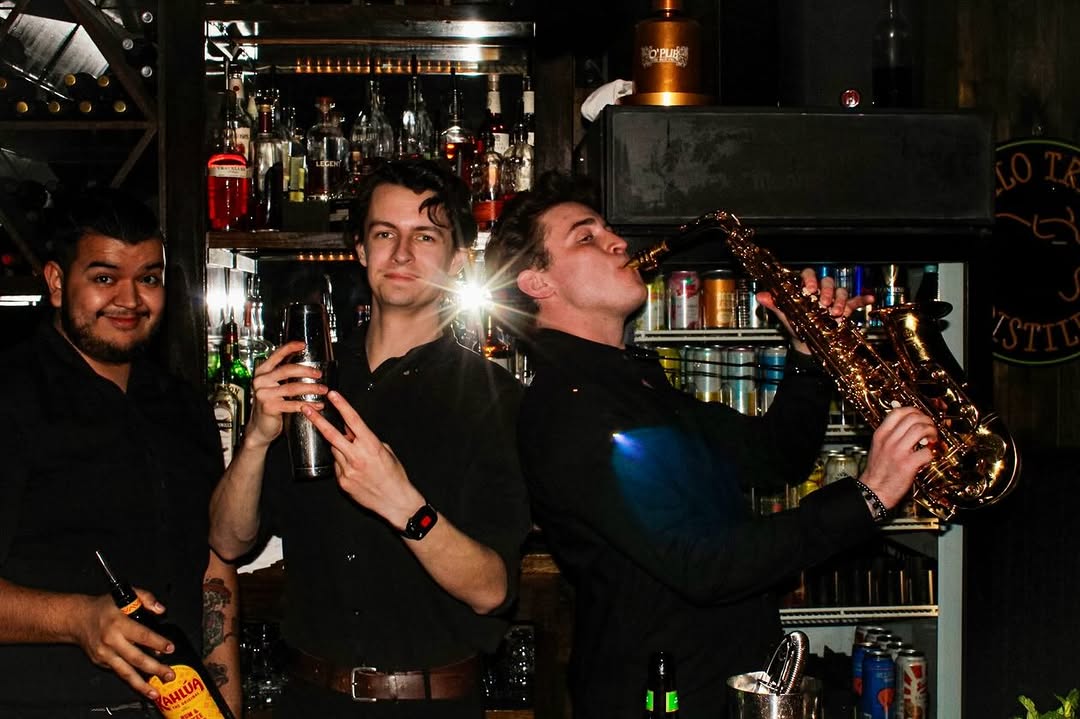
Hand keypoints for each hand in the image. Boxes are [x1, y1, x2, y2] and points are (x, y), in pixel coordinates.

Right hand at [69, 590, 175, 701]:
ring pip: (125, 672)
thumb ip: (146, 598)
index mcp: (118, 623)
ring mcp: (105, 654)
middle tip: (169, 674)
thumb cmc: (103, 608)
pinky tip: (142, 684)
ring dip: (142, 684)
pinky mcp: (101, 662)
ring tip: (155, 691)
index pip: (142, 635)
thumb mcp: (126, 595)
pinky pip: (119, 672)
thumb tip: (160, 610)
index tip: (170, 648)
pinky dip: (131, 679)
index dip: (158, 643)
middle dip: (155, 668)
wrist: (77, 619)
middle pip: (136, 658)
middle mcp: (111, 641)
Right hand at [244, 340, 327, 448]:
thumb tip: (305, 368)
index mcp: (262, 372)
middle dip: (307, 371)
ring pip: (293, 387)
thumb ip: (282, 377)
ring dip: (311, 388)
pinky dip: (309, 404)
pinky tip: (318, 405)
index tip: (302, 345)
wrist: (259, 428)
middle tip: (319, 374)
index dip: (290, 348)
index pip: (276, 355)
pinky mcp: (269, 407)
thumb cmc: (270, 406)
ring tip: (323, 390)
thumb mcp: (273, 388)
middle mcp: (261, 381)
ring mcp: (264, 394)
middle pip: (287, 370)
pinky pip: (293, 404)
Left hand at [301, 391, 424, 530]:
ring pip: (334, 450)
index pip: (353, 421)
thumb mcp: (386, 451)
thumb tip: (353, 431)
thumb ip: (368, 440)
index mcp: (371, 446)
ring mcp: (348, 470)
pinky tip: (355, 470)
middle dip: (317, 420)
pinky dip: (342, 463)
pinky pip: (337, 466)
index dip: (342, 406)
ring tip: (352, 451)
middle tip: (305, 409)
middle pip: (332, 434)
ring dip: (338, 446)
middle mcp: (357, 456)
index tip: (332, 395)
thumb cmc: (394, 475)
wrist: (395, 500)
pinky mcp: (343, 482)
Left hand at [757, 269, 873, 354]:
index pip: (809, 274)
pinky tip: (868, 299)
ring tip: (836, 314)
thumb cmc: (796, 325)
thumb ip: (775, 304)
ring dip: (840, 301)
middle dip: (827, 292)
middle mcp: (822, 290)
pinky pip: (856, 301)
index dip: (810, 279)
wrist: (806, 344)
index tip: (808, 289)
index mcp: (807, 287)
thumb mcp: (785, 315)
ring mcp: (835, 299)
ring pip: (841, 291)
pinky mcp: (846, 308)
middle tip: (823, 304)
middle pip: (828, 282)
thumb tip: (760, 295)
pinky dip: (863, 299)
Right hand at [859, 406, 938, 508]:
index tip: (920, 417)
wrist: (872, 491)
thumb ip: (891, 435)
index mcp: (881, 434)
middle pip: (913, 417)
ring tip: (932, 440)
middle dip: (927, 421)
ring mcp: (898, 452)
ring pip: (921, 429)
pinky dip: (932, 453)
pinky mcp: (908, 464)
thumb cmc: (877, 471)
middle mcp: (889, 440)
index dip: (914, 411)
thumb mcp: (878, 447)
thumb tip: (907, 426)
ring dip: (931, 432)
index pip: (898, 412)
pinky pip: (926, 452)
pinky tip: (929, 456)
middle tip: (930, 429)